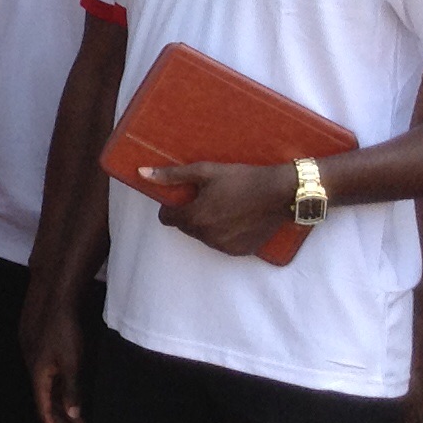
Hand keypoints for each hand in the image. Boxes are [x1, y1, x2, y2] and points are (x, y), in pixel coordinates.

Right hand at [22, 301, 88, 422]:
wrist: (54, 298)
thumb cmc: (65, 330)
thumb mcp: (73, 361)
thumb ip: (72, 388)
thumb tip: (72, 414)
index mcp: (40, 375)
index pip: (45, 410)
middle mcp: (34, 370)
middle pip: (47, 403)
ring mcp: (36, 359)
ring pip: (49, 391)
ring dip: (63, 408)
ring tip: (78, 422)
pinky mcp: (40, 350)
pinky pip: (49, 380)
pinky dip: (60, 392)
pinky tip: (68, 394)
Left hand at [142, 160, 299, 256]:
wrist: (280, 193)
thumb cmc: (242, 179)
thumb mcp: (205, 171)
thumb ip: (172, 175)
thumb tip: (142, 173)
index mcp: (194, 218)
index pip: (167, 219)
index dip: (172, 207)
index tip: (184, 197)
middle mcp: (207, 236)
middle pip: (186, 227)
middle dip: (191, 214)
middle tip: (209, 198)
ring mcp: (224, 246)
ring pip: (204, 236)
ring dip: (208, 225)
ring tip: (225, 206)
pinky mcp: (240, 251)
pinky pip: (222, 244)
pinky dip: (225, 234)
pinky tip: (237, 219)